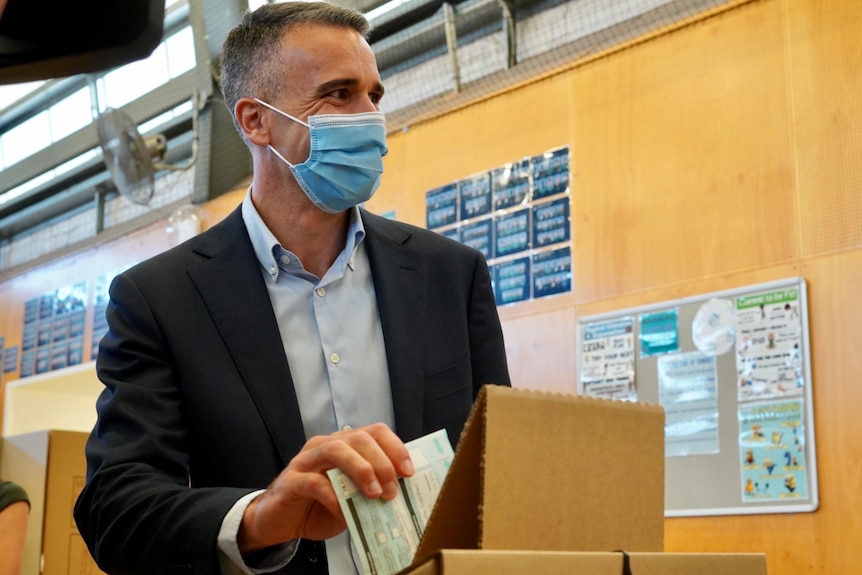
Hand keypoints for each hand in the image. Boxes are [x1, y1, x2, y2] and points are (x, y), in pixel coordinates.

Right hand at [237, 423, 414, 552]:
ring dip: (361, 470)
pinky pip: (314, 482)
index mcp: (344, 445)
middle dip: (382, 462)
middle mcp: (325, 446)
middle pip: (359, 438)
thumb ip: (370, 490)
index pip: (374, 432)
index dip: (395, 448)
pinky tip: (343, 512)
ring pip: (336, 450)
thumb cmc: (319, 507)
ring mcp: (306, 461)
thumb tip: (399, 494)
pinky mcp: (291, 481)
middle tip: (392, 490)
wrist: (279, 522)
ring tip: (374, 493)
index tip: (408, 471)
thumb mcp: (352, 498)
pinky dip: (333, 497)